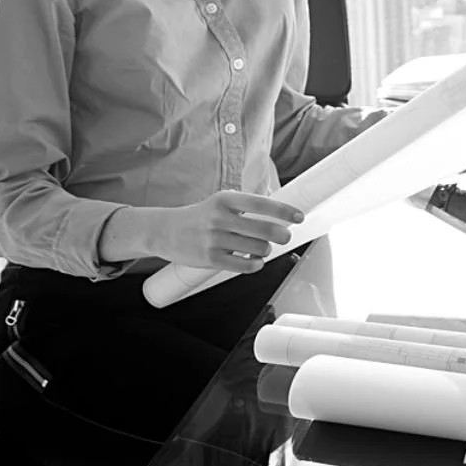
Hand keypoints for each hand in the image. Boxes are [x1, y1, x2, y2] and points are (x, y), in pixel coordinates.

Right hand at [150, 191, 304, 272]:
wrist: (166, 231)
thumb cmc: (202, 216)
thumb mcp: (222, 202)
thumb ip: (247, 205)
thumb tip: (280, 212)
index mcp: (226, 199)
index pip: (262, 204)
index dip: (284, 211)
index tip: (299, 217)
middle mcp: (220, 218)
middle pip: (265, 229)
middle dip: (282, 235)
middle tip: (285, 237)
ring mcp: (214, 239)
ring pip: (258, 248)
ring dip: (266, 250)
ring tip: (261, 248)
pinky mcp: (210, 259)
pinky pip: (244, 265)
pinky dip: (255, 264)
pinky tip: (255, 261)